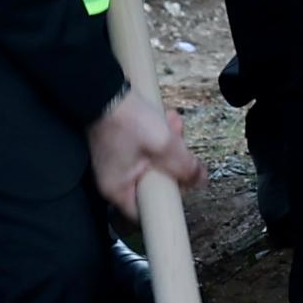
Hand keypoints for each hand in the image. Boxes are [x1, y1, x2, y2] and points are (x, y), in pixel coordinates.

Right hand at [87, 86, 197, 218]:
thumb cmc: (124, 119)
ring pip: (152, 162)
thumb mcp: (164, 144)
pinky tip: (165, 119)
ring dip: (168, 144)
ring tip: (173, 123)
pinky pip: (144, 148)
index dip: (167, 202)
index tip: (182, 186)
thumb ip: (185, 166)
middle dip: (173, 162)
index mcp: (117, 189)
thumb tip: (200, 180)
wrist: (102, 88)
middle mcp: (113, 180)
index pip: (146, 213)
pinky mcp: (119, 146)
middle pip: (154, 183)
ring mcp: (116, 162)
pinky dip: (157, 136)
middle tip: (180, 143)